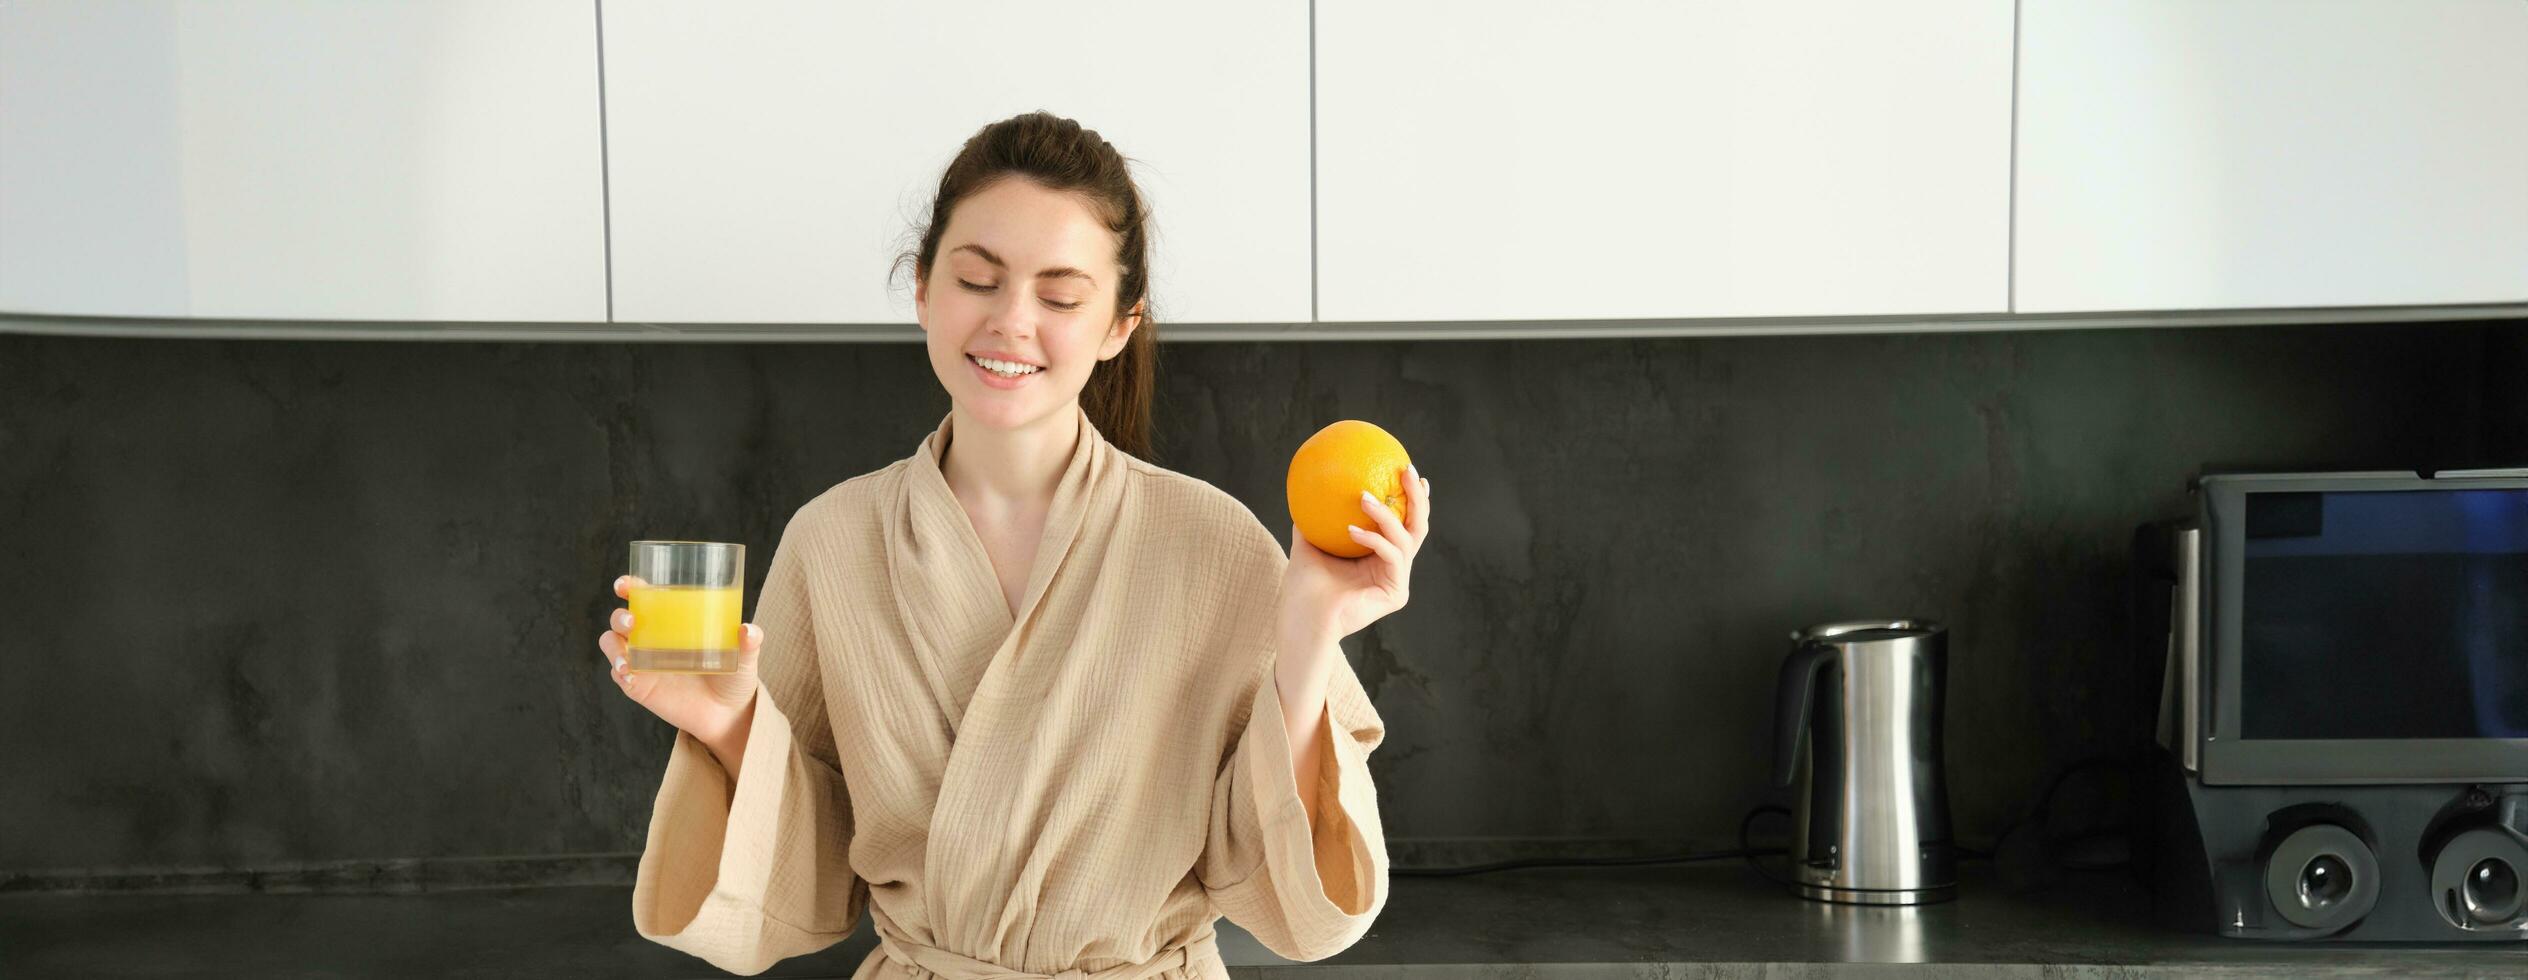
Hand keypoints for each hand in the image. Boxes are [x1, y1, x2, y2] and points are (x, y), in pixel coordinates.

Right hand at [596, 575, 760, 756]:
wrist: (728, 714)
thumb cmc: (734, 676)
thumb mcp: (745, 657)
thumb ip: (749, 643)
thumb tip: (748, 630)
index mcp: (674, 620)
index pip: (644, 596)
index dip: (629, 586)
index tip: (624, 585)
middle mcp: (652, 637)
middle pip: (621, 619)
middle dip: (620, 617)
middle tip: (632, 622)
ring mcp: (643, 661)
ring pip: (612, 644)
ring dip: (613, 647)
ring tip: (627, 661)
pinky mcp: (640, 685)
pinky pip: (619, 675)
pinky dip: (619, 673)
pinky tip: (631, 677)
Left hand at [1279, 464, 1430, 650]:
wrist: (1303, 619)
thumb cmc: (1303, 588)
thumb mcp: (1307, 544)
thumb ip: (1313, 520)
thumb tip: (1308, 490)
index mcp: (1378, 557)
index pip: (1401, 522)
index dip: (1410, 498)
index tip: (1407, 470)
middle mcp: (1392, 567)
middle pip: (1417, 526)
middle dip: (1417, 497)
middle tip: (1408, 472)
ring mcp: (1397, 580)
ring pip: (1407, 538)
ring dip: (1386, 514)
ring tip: (1364, 497)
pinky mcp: (1396, 592)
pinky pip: (1393, 556)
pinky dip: (1374, 539)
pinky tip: (1352, 530)